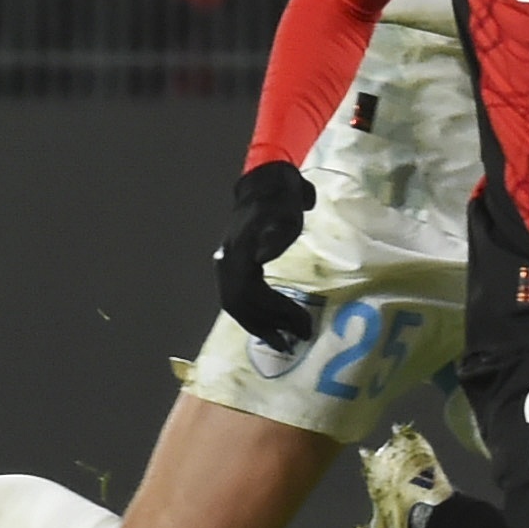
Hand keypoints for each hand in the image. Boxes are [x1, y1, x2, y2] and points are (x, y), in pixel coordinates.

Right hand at [211, 160, 319, 350]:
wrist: (265, 184)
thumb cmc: (281, 201)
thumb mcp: (287, 215)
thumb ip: (277, 236)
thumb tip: (262, 257)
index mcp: (239, 252)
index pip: (252, 293)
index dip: (276, 313)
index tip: (301, 326)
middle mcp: (227, 262)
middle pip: (241, 305)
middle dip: (268, 326)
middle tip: (293, 343)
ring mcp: (227, 264)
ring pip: (236, 305)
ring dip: (259, 326)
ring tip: (282, 343)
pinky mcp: (232, 267)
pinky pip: (237, 298)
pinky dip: (253, 315)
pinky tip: (269, 326)